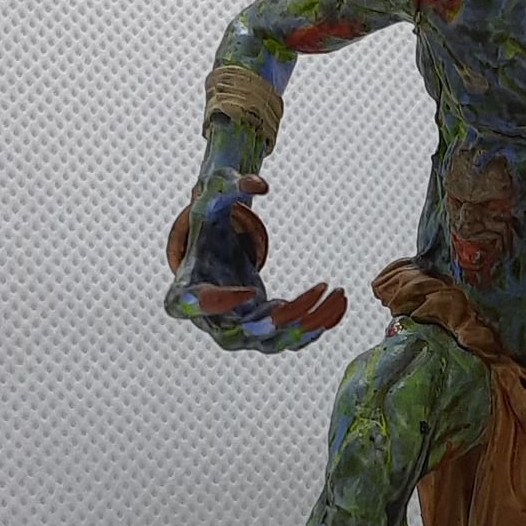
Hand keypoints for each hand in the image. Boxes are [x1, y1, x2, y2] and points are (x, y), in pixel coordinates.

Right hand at [164, 171, 345, 353]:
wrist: (215, 256)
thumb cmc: (209, 228)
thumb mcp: (212, 201)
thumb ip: (231, 186)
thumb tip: (261, 184)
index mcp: (185, 292)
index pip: (195, 307)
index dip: (222, 304)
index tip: (250, 290)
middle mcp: (211, 322)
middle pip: (244, 333)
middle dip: (284, 316)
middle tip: (316, 290)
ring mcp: (239, 333)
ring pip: (275, 341)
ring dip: (311, 320)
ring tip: (337, 291)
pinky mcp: (264, 334)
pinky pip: (293, 339)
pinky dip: (319, 324)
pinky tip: (340, 301)